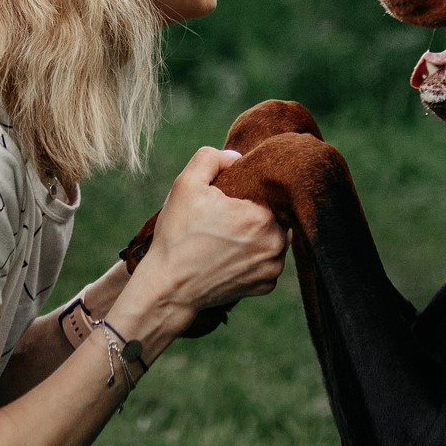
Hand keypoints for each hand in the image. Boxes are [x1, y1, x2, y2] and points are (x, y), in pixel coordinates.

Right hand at [125, 147, 287, 328]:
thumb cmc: (177, 235)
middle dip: (256, 210)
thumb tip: (237, 158)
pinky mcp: (266, 285)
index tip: (230, 196)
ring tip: (228, 235)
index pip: (270, 190)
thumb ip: (212, 158)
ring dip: (258, 233)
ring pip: (274, 236)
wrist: (169, 288)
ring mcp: (273, 267)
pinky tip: (231, 254)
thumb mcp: (186, 184)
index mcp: (263, 216)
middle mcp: (276, 243)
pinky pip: (268, 260)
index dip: (251, 188)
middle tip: (226, 215)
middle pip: (275, 213)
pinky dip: (254, 255)